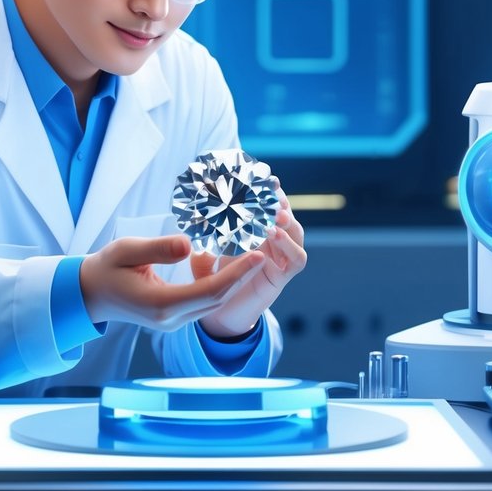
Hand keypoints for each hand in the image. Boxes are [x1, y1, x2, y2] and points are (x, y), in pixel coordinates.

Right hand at [79, 234, 265, 331]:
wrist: (90, 294)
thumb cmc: (106, 268)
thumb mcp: (126, 250)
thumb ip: (158, 248)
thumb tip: (190, 245)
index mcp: (161, 306)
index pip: (211, 291)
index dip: (238, 273)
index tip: (258, 254)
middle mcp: (171, 320)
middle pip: (219, 299)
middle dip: (244, 275)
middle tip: (264, 249)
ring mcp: (174, 322)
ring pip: (215, 302)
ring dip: (237, 280)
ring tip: (255, 253)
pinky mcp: (175, 317)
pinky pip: (206, 302)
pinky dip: (224, 284)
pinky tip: (233, 265)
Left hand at [193, 185, 306, 338]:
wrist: (218, 315)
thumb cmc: (210, 280)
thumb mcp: (202, 254)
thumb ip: (200, 239)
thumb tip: (194, 220)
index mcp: (255, 231)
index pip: (266, 205)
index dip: (265, 191)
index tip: (260, 176)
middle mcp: (272, 242)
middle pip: (285, 214)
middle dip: (280, 200)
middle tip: (272, 188)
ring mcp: (281, 259)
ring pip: (297, 233)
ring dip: (288, 220)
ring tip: (274, 212)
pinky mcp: (284, 277)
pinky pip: (298, 260)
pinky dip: (290, 246)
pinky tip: (274, 234)